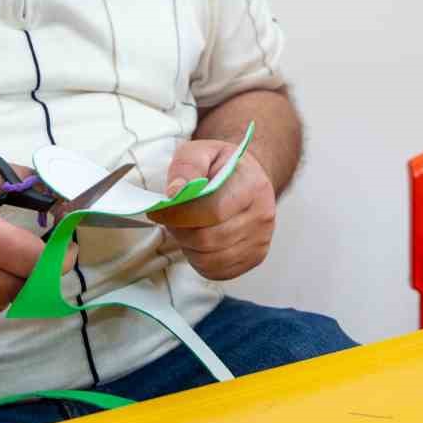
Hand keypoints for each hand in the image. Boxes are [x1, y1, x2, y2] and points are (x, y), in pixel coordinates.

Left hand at [149, 139, 276, 280]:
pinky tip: (198, 242)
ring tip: (185, 228)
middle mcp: (262, 215)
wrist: (247, 179)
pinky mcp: (254, 258)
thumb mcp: (200, 151)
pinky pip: (217, 271)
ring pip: (210, 259)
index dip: (180, 215)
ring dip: (188, 247)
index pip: (212, 210)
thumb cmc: (221, 167)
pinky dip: (199, 260)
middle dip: (180, 231)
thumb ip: (186, 166)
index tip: (160, 211)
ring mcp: (260, 240)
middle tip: (170, 220)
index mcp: (252, 185)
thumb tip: (175, 192)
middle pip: (209, 238)